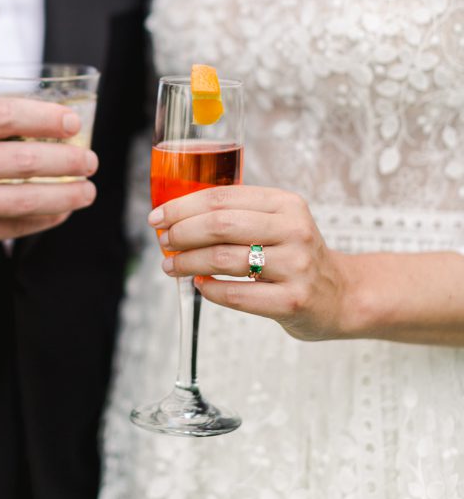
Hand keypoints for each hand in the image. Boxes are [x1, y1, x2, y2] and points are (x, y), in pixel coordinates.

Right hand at [0, 97, 98, 261]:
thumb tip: (30, 116)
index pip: (8, 115)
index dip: (47, 118)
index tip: (72, 122)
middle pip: (27, 160)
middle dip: (70, 160)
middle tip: (90, 159)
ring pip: (28, 200)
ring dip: (68, 195)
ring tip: (88, 190)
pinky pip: (15, 228)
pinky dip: (44, 220)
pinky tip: (60, 211)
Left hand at [156, 185, 351, 340]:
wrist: (342, 295)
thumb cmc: (295, 255)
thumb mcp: (276, 223)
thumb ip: (236, 214)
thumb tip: (174, 216)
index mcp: (286, 204)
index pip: (222, 198)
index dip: (182, 206)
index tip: (157, 217)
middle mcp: (294, 231)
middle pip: (220, 225)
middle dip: (181, 232)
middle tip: (163, 241)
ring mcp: (297, 266)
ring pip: (224, 259)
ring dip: (188, 262)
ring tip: (171, 265)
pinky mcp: (294, 300)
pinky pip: (237, 294)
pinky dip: (210, 289)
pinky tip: (200, 285)